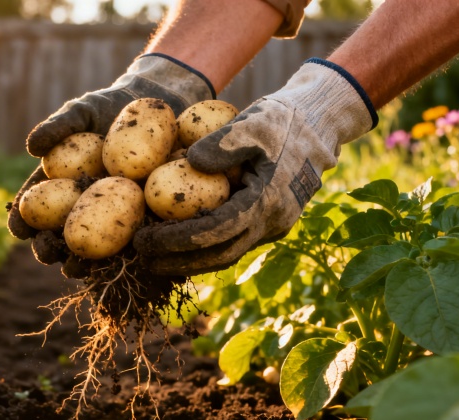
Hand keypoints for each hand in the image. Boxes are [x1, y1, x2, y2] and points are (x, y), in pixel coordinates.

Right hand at [9, 54, 214, 270]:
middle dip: (47, 250)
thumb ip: (58, 126)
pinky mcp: (141, 223)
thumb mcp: (83, 111)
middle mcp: (81, 207)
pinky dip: (121, 258)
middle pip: (57, 236)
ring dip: (79, 264)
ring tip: (77, 268)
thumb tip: (31, 147)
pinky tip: (118, 265)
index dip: (22, 222)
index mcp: (59, 185)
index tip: (18, 230)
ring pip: (90, 249)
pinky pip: (129, 244)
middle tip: (47, 252)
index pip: (34, 208)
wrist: (159, 106)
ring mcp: (110, 219)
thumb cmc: (112, 107)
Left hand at [134, 60, 377, 275]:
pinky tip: (175, 243)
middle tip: (140, 257)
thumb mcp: (254, 122)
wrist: (318, 126)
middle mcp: (271, 224)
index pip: (214, 232)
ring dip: (189, 261)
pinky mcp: (267, 225)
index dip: (175, 240)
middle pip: (218, 255)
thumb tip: (187, 160)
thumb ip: (223, 143)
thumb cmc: (282, 119)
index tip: (143, 239)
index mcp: (267, 201)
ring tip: (152, 257)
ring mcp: (272, 228)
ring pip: (226, 255)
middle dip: (177, 261)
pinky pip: (232, 243)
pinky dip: (203, 248)